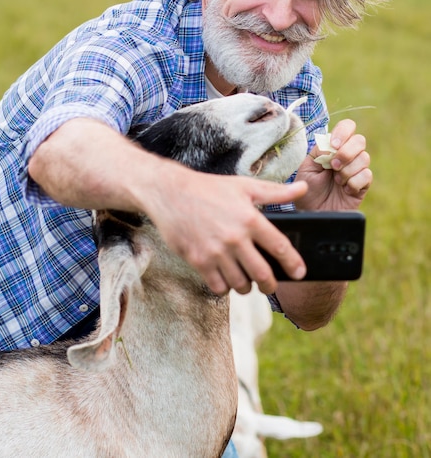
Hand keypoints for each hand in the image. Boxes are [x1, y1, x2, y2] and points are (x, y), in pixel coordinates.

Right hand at [145, 167, 308, 295]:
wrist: (170, 193)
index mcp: (250, 219)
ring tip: (246, 280)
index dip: (293, 263)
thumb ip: (275, 191)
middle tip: (271, 285)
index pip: (280, 247)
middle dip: (271, 285)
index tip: (300, 272)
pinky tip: (226, 279)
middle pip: (262, 274)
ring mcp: (216, 252)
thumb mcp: (244, 186)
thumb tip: (303, 188)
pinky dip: (225, 287)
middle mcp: (235, 238)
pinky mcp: (198, 261)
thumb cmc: (209, 189)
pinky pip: (218, 286)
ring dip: (247, 286)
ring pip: (240, 284)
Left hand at [294, 119, 371, 210]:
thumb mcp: (306, 167)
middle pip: (360, 140)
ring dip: (347, 170)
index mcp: (333, 148)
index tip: (333, 145)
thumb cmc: (307, 189)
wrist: (311, 213)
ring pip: (364, 158)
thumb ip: (319, 152)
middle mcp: (347, 156)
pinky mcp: (363, 185)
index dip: (343, 132)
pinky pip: (367, 176)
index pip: (347, 127)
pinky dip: (353, 183)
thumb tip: (332, 144)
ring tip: (336, 181)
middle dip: (346, 152)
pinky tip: (345, 190)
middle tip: (333, 166)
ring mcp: (356, 170)